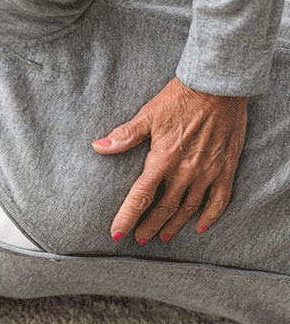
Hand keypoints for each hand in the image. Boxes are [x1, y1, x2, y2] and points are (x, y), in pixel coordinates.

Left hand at [92, 76, 246, 244]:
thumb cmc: (180, 97)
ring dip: (174, 225)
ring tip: (163, 236)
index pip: (140, 197)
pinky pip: (220, 199)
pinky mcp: (226, 167)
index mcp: (163, 159)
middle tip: (139, 239)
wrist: (219, 84)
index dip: (127, 217)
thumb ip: (125, 136)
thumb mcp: (148, 114)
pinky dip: (210, 215)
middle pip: (163, 208)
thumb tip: (98, 147)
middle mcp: (185, 170)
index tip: (117, 234)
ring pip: (189, 208)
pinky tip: (200, 226)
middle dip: (149, 226)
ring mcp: (208, 171)